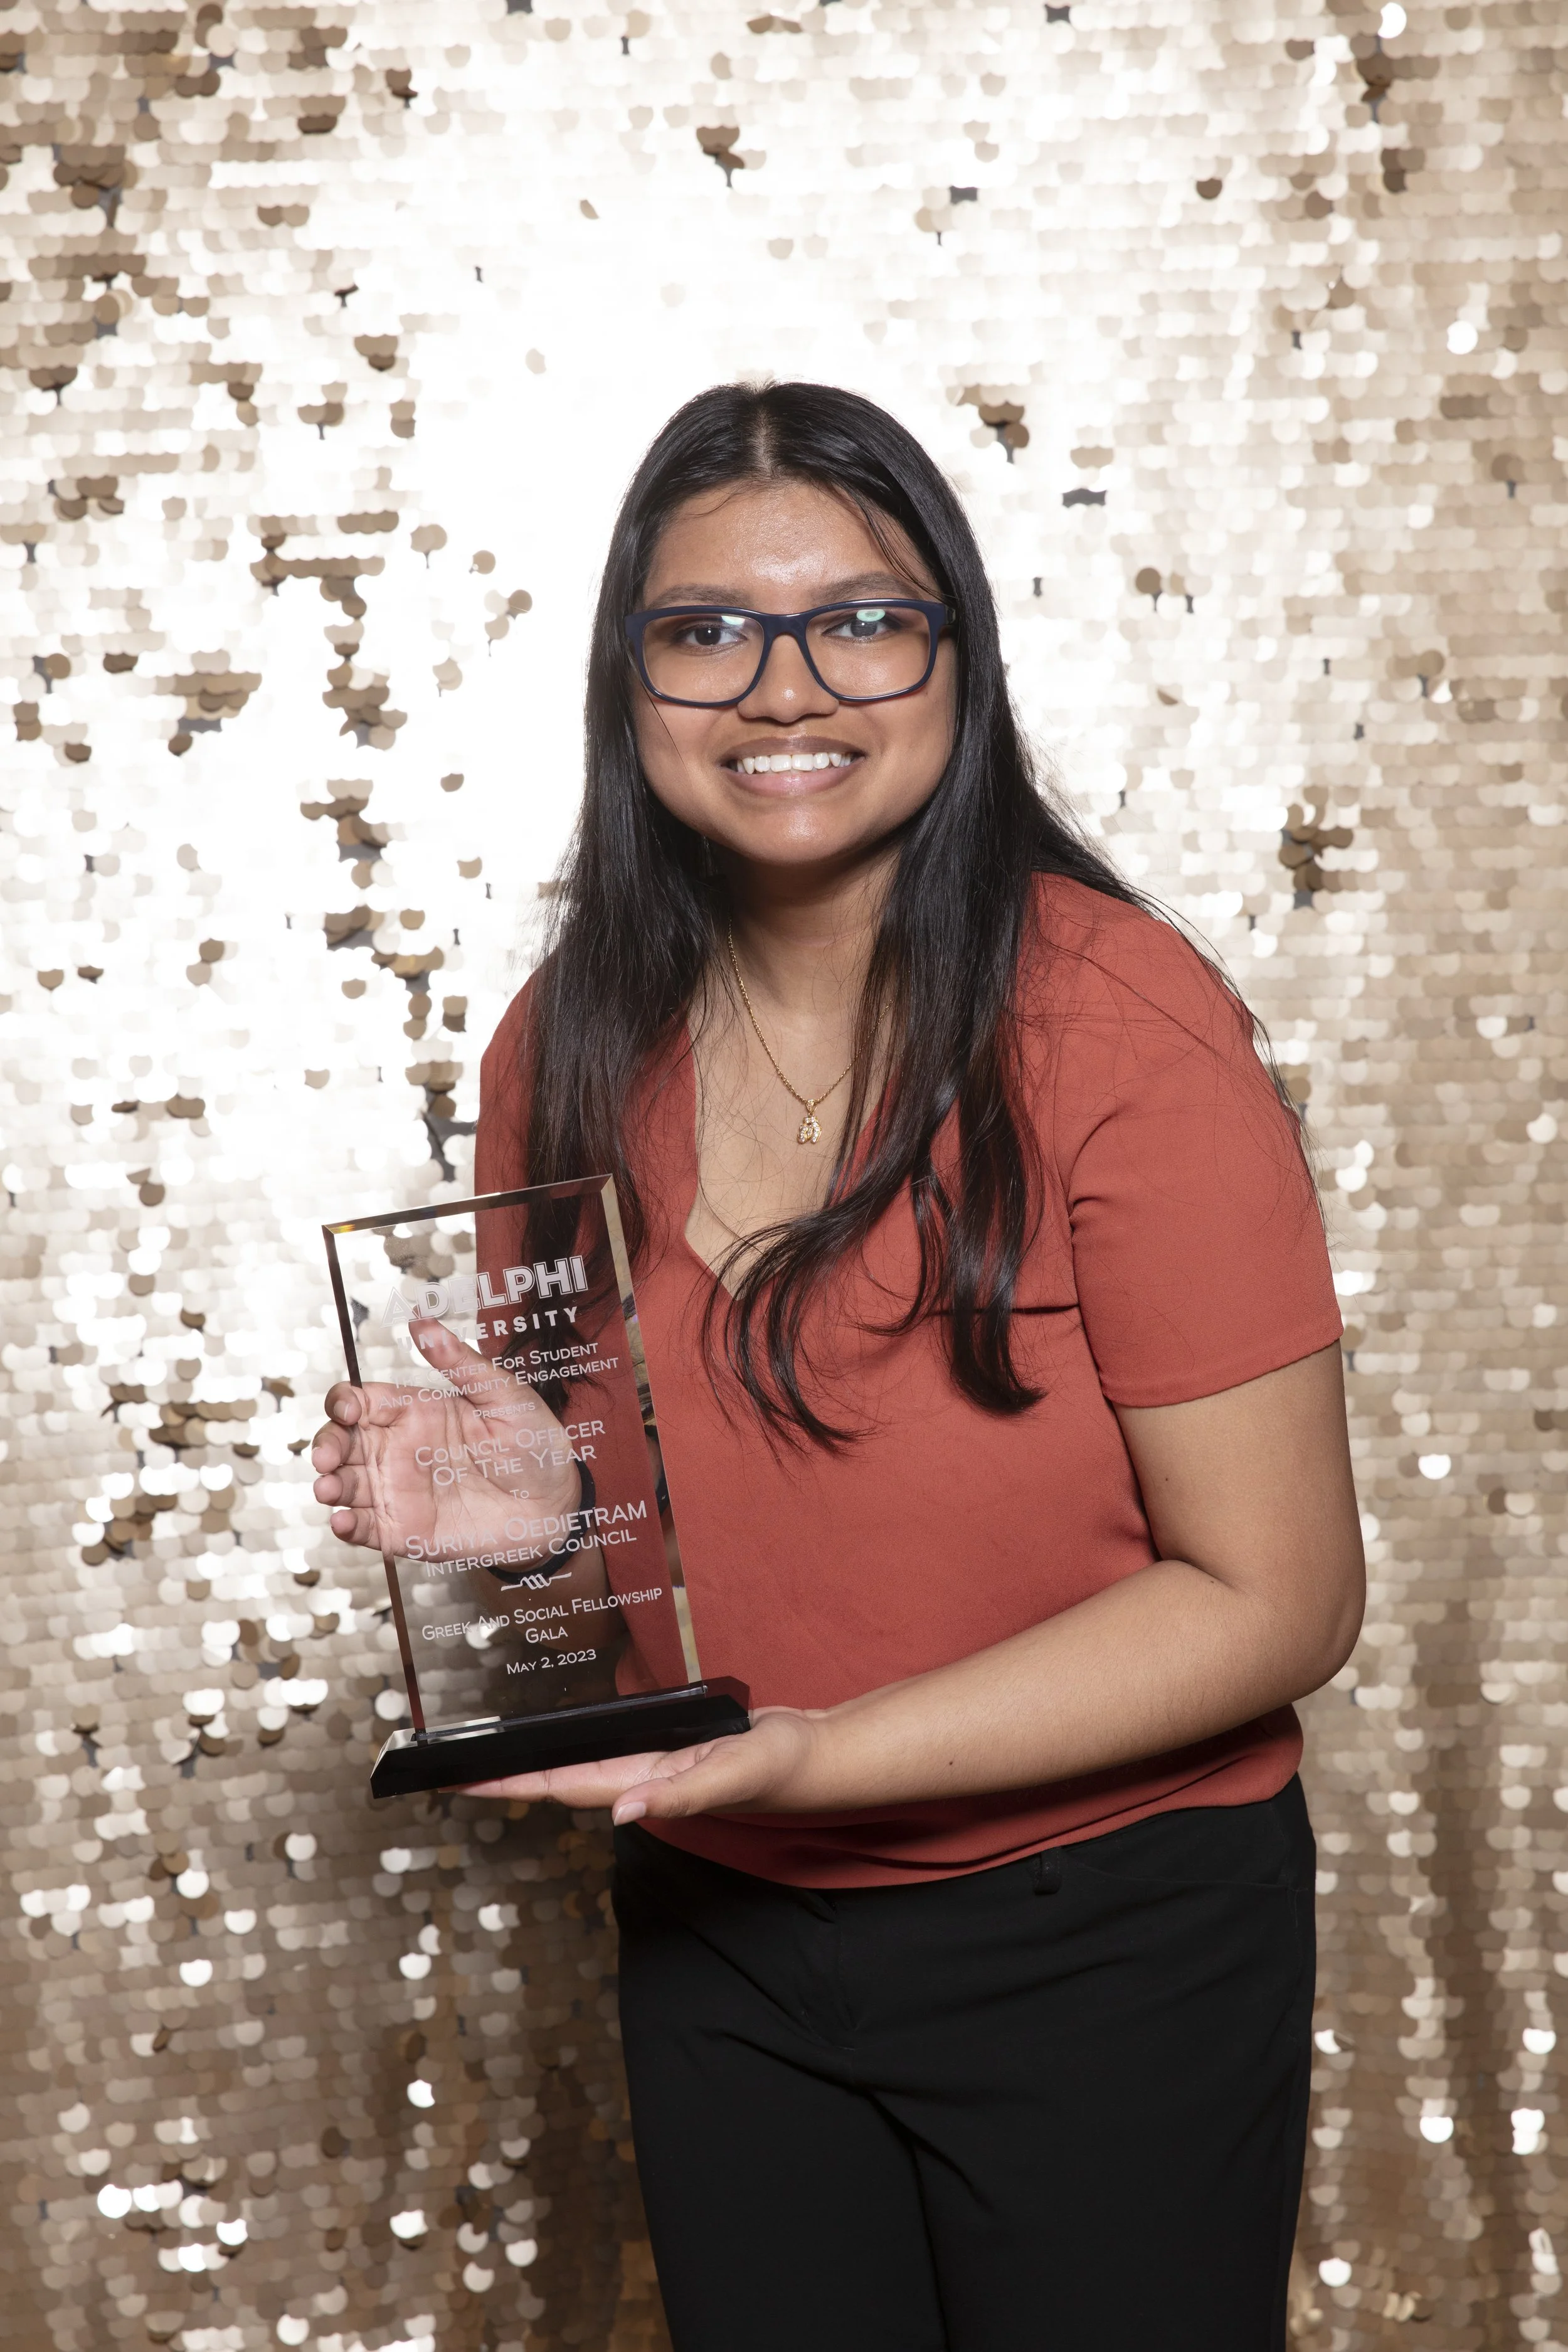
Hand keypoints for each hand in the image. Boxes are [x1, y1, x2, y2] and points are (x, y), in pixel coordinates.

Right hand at [311, 1318, 581, 1567]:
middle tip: (327, 1457)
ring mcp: (398, 1490)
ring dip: (328, 1485)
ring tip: (329, 1488)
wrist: (555, 1505)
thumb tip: (422, 1322)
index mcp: (414, 1412)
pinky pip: (365, 1528)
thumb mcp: (504, 1395)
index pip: (361, 1401)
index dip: (342, 1402)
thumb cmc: (533, 1444)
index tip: (346, 1410)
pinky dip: (346, 1526)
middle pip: (342, 1441)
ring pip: (345, 1484)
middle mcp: (397, 1449)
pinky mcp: (404, 1530)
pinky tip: (344, 1522)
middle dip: (325, 1445)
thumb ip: (461, 1362)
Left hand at [460, 1707, 823, 1825]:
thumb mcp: (734, 1772)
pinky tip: (562, 1744)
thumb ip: (682, 1792)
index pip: (563, 1785)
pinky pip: (609, 1751)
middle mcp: (640, 1779)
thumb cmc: (779, 1766)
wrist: (814, 1755)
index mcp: (646, 1784)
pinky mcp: (668, 1750)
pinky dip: (577, 1748)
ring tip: (491, 1761)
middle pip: (559, 1779)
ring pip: (579, 1767)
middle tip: (451, 1773)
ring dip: (535, 1767)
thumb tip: (622, 1811)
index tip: (463, 1784)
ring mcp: (652, 1767)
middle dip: (506, 1779)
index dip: (512, 1785)